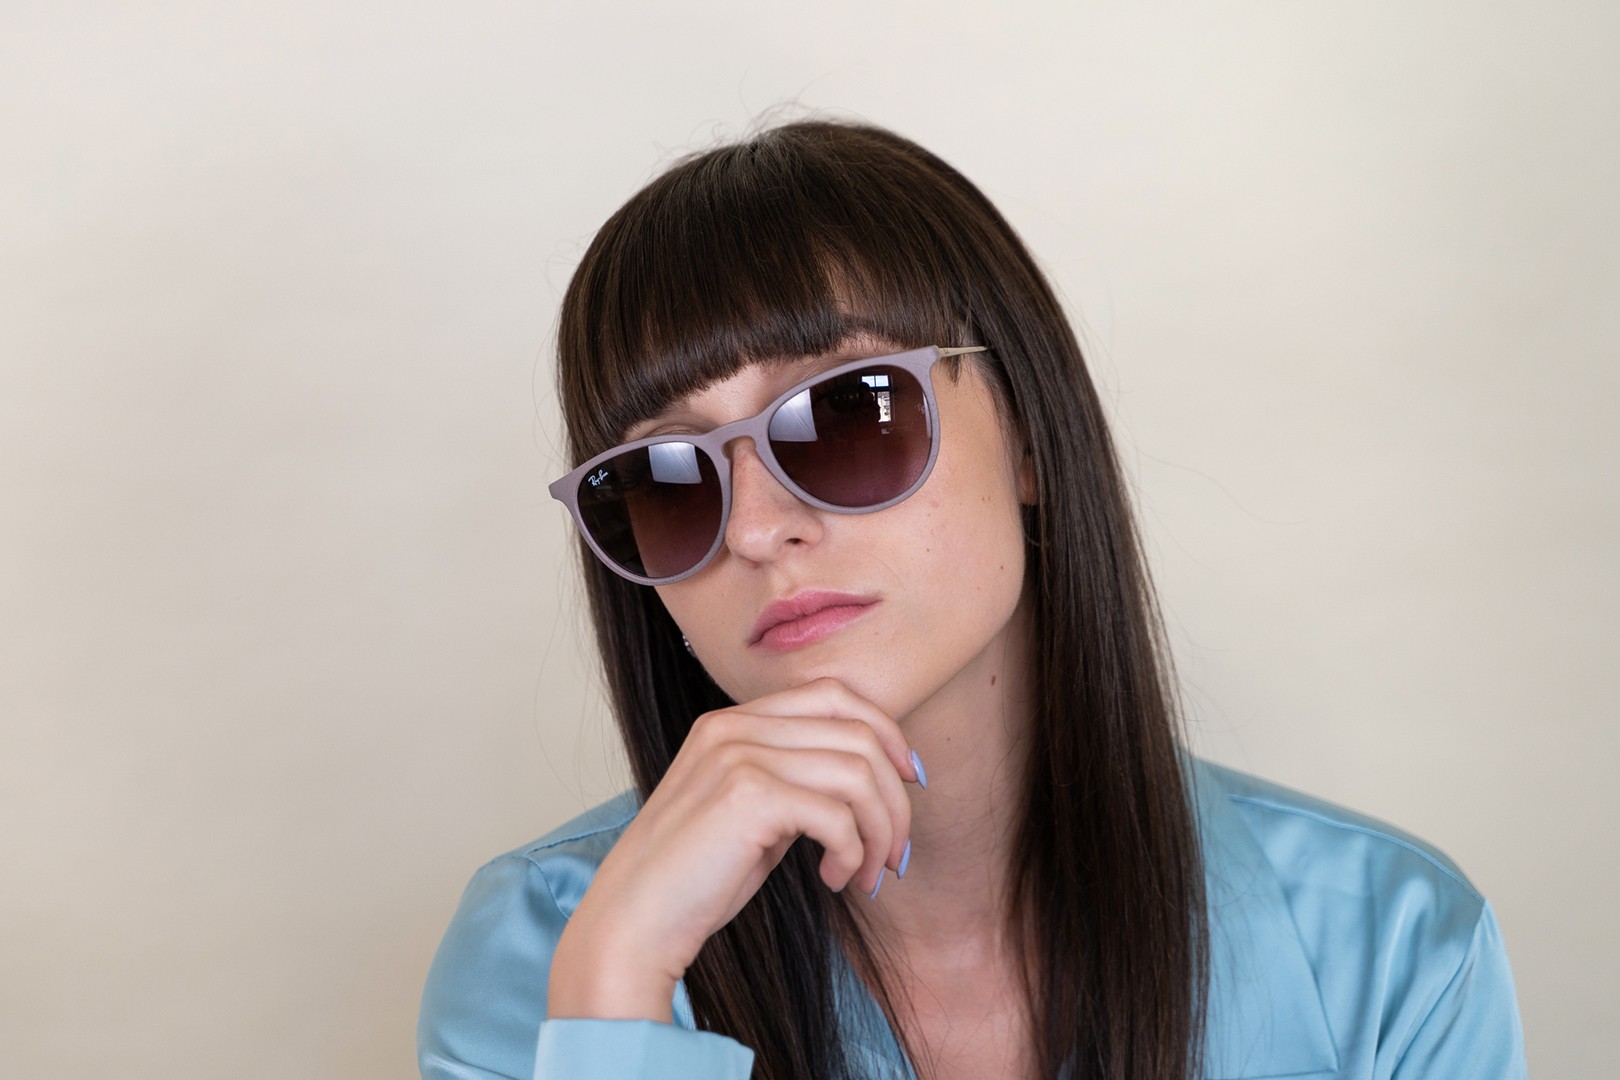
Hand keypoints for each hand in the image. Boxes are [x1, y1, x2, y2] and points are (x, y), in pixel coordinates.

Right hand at [546, 676, 921, 1021]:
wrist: (635, 922)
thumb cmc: (695, 879)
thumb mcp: (749, 812)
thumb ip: (794, 781)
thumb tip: (873, 780)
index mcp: (732, 722)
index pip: (834, 694)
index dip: (886, 732)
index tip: (910, 782)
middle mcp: (735, 727)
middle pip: (858, 732)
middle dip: (895, 796)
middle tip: (897, 852)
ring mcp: (739, 756)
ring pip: (857, 773)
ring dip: (880, 831)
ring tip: (869, 875)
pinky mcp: (748, 796)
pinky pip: (837, 814)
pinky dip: (852, 852)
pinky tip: (833, 880)